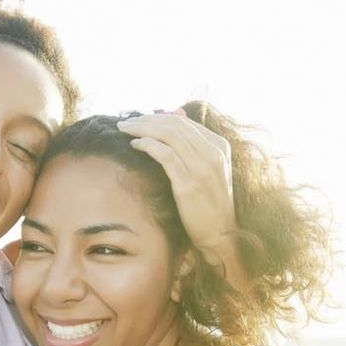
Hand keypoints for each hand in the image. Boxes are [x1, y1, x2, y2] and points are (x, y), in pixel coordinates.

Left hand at [117, 112, 237, 261]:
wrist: (221, 234)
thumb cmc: (209, 203)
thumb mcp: (207, 168)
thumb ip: (193, 142)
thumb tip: (176, 112)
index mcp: (219, 146)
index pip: (184, 122)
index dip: (158, 117)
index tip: (139, 119)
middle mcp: (213, 153)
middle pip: (174, 125)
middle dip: (146, 120)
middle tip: (125, 121)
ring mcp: (202, 168)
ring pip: (168, 135)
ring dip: (142, 129)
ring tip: (125, 130)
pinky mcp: (189, 184)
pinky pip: (165, 155)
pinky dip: (147, 145)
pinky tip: (135, 145)